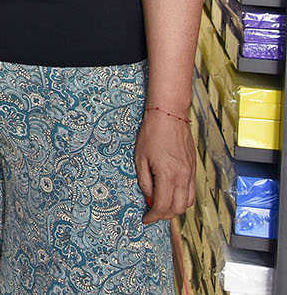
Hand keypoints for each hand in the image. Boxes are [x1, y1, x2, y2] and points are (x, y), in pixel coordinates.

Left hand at [135, 109, 194, 223]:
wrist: (170, 116)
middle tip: (152, 214)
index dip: (154, 216)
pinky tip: (171, 194)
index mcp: (168, 175)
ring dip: (175, 209)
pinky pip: (192, 191)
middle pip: (178, 209)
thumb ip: (145, 181)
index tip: (146, 219)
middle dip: (165, 216)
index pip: (163, 206)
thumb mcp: (140, 158)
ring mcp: (191, 173)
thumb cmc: (152, 134)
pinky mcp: (194, 169)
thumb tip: (149, 197)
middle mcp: (183, 177)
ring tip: (161, 205)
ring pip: (188, 202)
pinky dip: (183, 198)